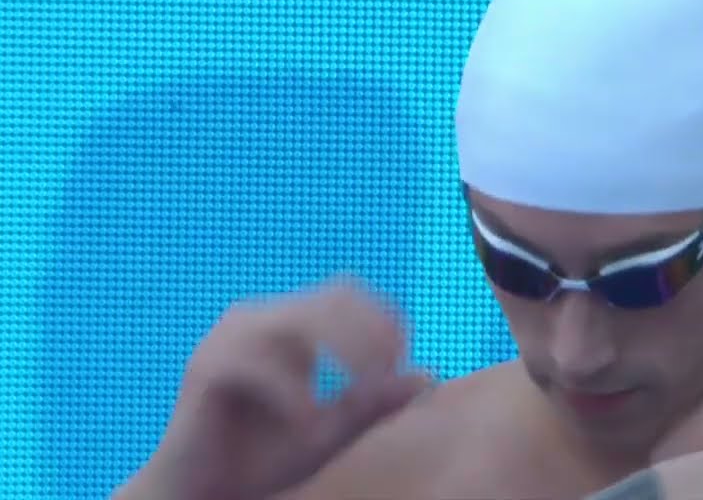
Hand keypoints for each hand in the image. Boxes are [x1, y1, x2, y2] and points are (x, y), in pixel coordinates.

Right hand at [127, 277, 431, 499]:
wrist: (202, 495)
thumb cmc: (265, 462)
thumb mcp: (331, 434)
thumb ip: (373, 405)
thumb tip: (430, 375)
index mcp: (291, 325)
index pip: (348, 292)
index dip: (383, 317)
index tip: (403, 360)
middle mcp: (261, 319)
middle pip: (332, 298)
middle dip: (369, 333)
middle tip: (386, 375)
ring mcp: (230, 338)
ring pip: (299, 320)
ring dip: (339, 354)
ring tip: (359, 392)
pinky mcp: (206, 368)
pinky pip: (257, 364)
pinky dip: (292, 392)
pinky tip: (310, 421)